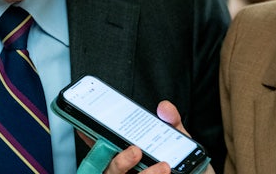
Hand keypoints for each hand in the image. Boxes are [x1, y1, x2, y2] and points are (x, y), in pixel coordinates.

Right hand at [81, 100, 215, 173]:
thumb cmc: (190, 170)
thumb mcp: (182, 144)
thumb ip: (173, 124)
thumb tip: (164, 107)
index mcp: (129, 159)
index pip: (104, 150)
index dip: (90, 140)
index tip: (86, 128)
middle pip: (108, 170)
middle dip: (118, 161)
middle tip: (135, 150)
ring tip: (163, 166)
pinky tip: (167, 173)